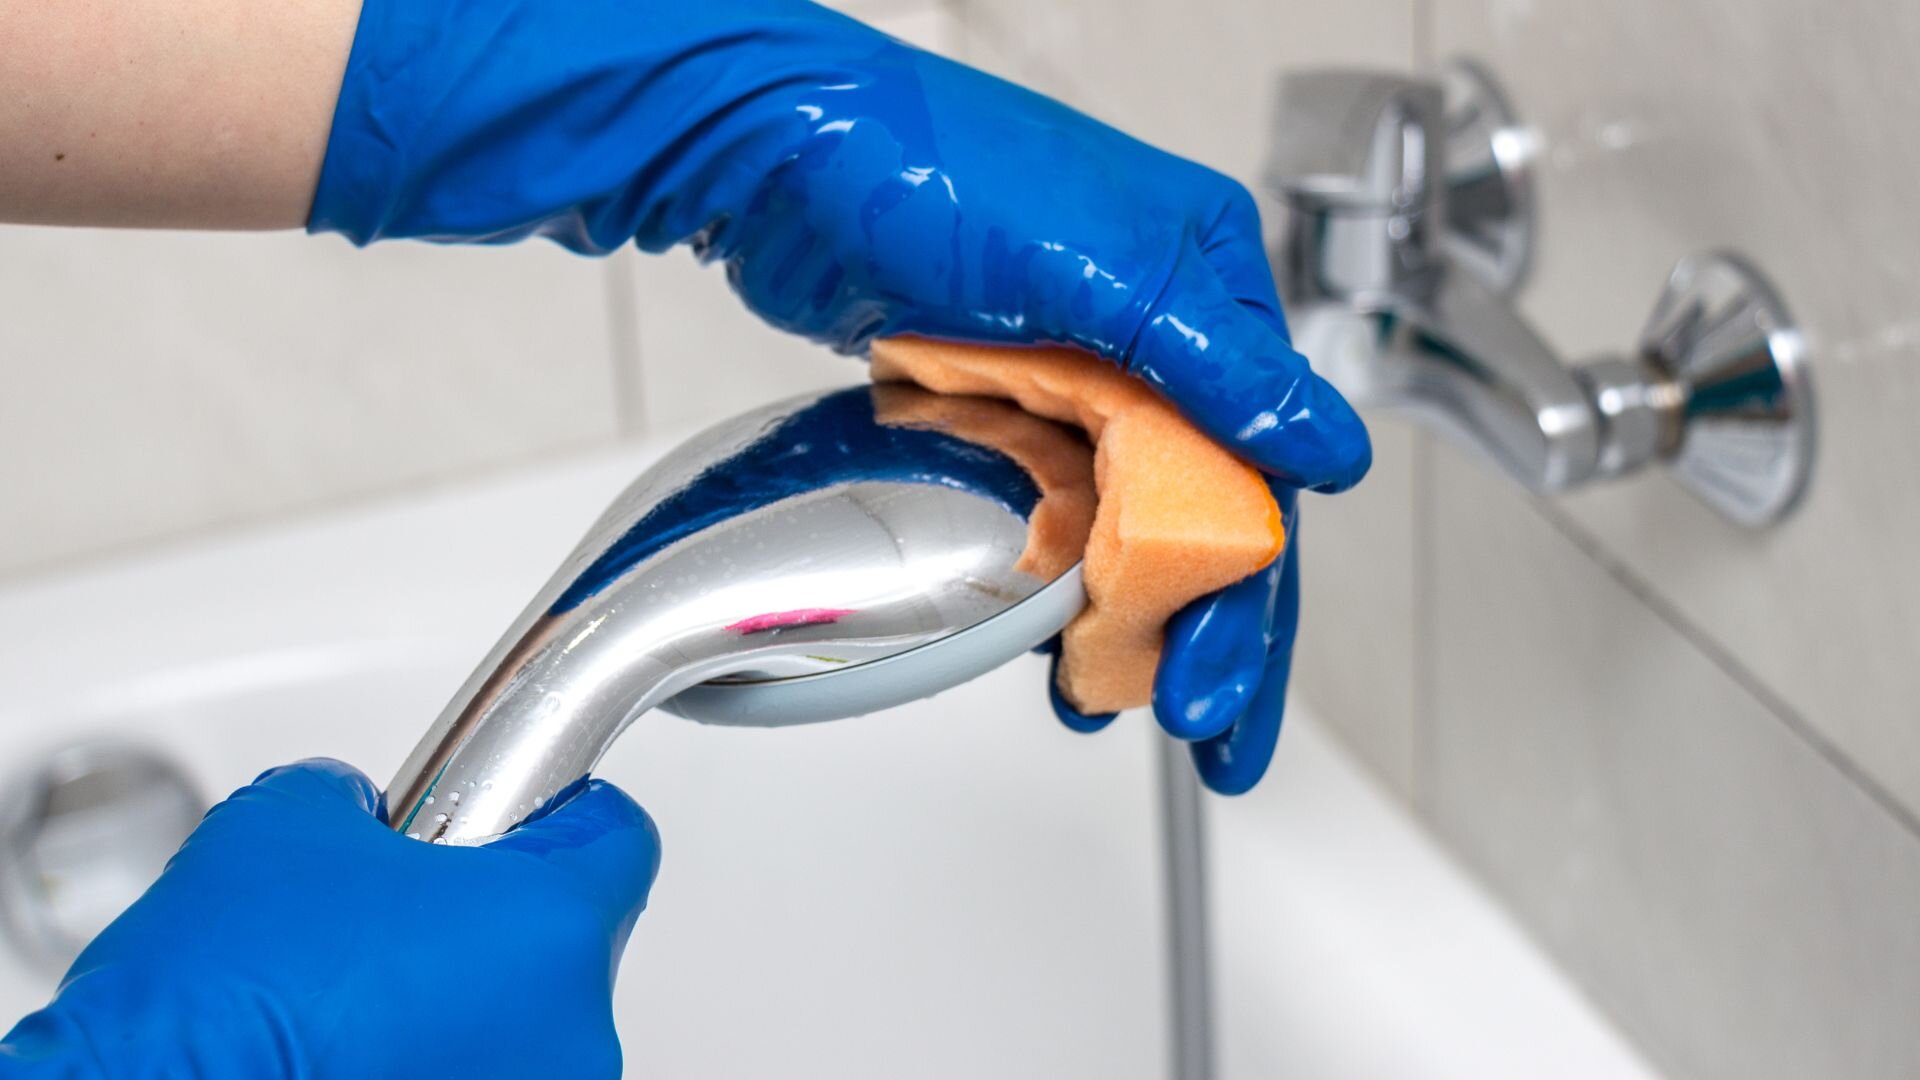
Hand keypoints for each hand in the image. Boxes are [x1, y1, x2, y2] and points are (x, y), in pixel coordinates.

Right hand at [0, 760, 658, 1078]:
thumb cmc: (223, 994)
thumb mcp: (288, 824)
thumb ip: (363, 805)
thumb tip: (366, 822)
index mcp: (551, 926)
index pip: (617, 836)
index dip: (553, 813)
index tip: (513, 813)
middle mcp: (572, 1032)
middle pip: (564, 938)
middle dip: (488, 918)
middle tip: (398, 917)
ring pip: (523, 1021)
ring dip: (461, 1002)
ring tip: (356, 999)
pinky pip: (483, 1073)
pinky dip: (432, 1061)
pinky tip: (352, 1052)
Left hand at [308, 0, 1367, 790]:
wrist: (778, 155)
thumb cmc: (925, 169)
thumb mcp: (1095, 266)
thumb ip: (1213, 365)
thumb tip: (1326, 450)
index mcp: (1202, 288)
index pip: (1258, 468)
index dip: (1248, 588)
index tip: (1219, 682)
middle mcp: (1152, 332)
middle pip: (1203, 508)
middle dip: (1205, 625)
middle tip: (1196, 721)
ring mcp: (1071, 369)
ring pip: (1130, 521)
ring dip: (1131, 618)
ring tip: (1115, 702)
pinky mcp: (999, 398)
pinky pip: (1054, 509)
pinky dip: (1059, 581)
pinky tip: (1051, 643)